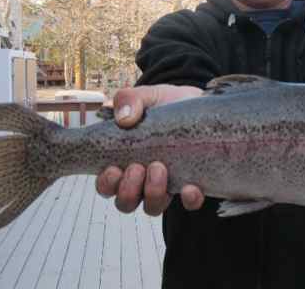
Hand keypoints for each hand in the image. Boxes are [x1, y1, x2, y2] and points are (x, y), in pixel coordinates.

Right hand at [95, 84, 204, 215]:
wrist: (198, 103)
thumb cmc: (165, 104)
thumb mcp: (146, 96)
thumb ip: (129, 100)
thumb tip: (124, 119)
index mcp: (124, 160)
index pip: (106, 186)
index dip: (106, 184)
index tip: (114, 168)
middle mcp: (141, 180)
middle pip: (125, 203)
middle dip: (128, 190)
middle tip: (138, 167)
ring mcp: (166, 185)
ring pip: (152, 207)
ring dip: (153, 194)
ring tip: (160, 168)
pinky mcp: (192, 185)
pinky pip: (189, 203)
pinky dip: (189, 199)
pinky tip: (191, 187)